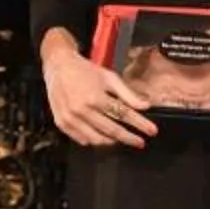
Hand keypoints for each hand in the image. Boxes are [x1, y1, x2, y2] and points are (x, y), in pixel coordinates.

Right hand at [42, 43, 156, 148]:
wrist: (58, 66)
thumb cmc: (86, 70)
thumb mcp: (109, 78)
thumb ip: (128, 94)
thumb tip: (146, 106)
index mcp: (95, 97)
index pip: (123, 114)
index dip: (140, 124)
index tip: (152, 131)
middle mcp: (82, 110)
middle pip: (111, 130)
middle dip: (129, 138)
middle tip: (140, 142)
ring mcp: (70, 118)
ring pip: (96, 139)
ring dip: (112, 142)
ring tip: (121, 139)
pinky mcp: (61, 123)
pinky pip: (81, 139)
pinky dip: (94, 141)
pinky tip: (103, 138)